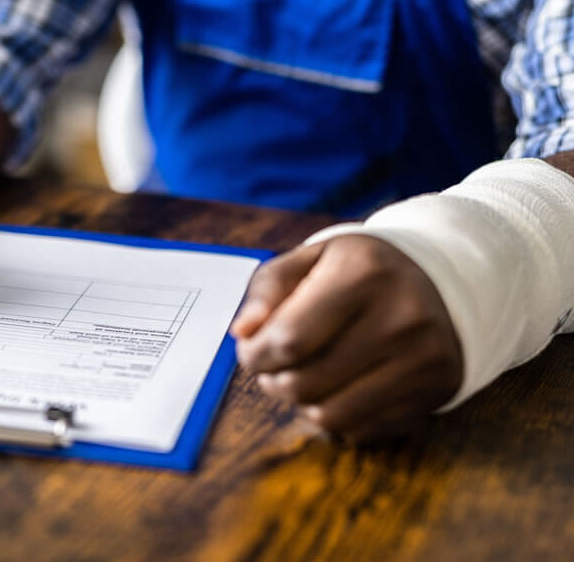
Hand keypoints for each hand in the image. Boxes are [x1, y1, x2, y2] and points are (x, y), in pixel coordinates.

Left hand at [231, 235, 461, 443]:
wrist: (445, 280)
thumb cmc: (360, 270)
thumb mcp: (313, 258)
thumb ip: (269, 288)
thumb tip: (242, 332)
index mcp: (364, 273)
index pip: (289, 340)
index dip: (255, 354)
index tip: (251, 349)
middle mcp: (401, 318)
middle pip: (305, 383)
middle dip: (273, 380)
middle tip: (274, 365)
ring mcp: (424, 358)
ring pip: (329, 415)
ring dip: (301, 404)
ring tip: (301, 377)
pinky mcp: (436, 390)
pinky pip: (361, 429)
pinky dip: (336, 417)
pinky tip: (338, 388)